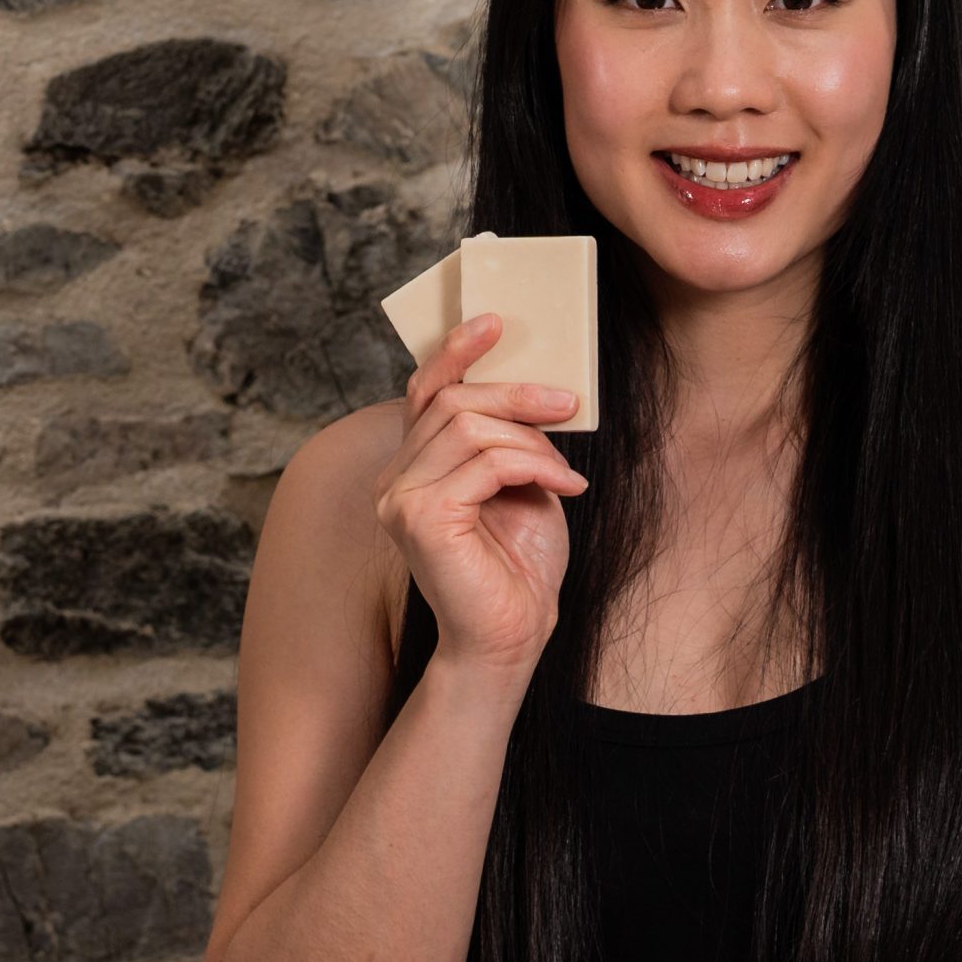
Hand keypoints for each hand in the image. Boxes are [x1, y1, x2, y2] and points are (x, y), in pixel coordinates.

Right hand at [373, 312, 588, 674]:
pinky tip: (563, 486)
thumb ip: (510, 439)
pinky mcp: (421, 518)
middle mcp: (393, 480)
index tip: (495, 322)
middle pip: (451, 401)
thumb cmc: (518, 568)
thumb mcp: (520, 485)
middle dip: (516, 393)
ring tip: (565, 466)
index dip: (454, 351)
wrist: (512, 638)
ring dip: (530, 438)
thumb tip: (536, 386)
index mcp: (411, 468)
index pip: (423, 393)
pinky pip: (484, 463)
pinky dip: (533, 464)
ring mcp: (399, 499)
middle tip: (568, 403)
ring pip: (468, 427)